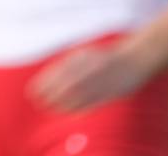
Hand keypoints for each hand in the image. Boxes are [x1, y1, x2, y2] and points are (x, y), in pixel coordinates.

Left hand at [27, 44, 147, 112]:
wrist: (134, 58)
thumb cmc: (105, 57)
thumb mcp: (84, 55)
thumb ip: (68, 64)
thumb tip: (49, 76)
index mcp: (82, 59)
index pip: (57, 73)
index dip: (44, 84)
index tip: (34, 92)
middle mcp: (89, 70)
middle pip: (65, 85)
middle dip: (50, 95)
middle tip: (39, 103)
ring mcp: (101, 81)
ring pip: (78, 95)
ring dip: (62, 104)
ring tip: (51, 109)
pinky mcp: (111, 93)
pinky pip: (93, 102)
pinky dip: (79, 108)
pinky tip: (70, 112)